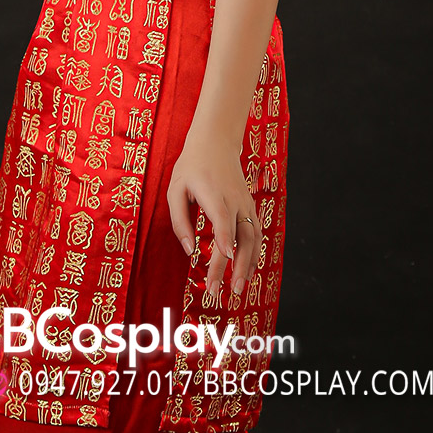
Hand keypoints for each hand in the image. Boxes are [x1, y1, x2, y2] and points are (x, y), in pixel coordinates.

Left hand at [166, 121, 261, 302]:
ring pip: (253, 237)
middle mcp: (234, 199)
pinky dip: (255, 254)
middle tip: (223, 291)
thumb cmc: (192, 166)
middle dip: (233, 265)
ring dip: (247, 265)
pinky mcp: (250, 207)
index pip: (222, 218)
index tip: (225, 257)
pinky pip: (256, 233)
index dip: (225, 238)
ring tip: (238, 289)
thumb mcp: (176, 189)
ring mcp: (245, 203)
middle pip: (239, 236)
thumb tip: (189, 250)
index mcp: (213, 192)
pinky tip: (248, 272)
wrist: (216, 141)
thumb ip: (179, 220)